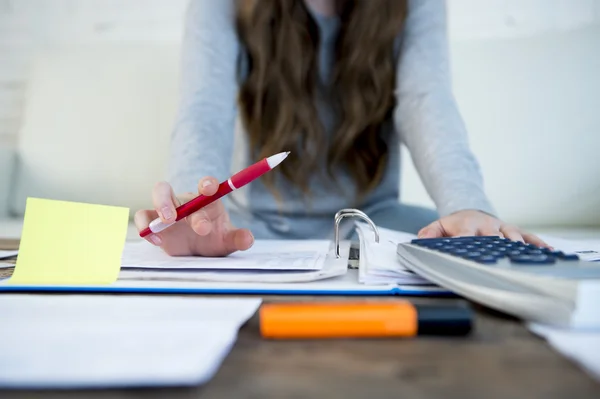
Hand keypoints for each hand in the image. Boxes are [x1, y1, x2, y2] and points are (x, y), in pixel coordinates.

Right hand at [134, 177, 253, 255]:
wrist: (198, 251)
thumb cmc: (214, 239)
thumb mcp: (227, 241)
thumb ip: (237, 239)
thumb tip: (248, 238)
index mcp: (207, 200)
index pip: (207, 185)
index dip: (207, 184)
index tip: (209, 188)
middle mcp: (187, 200)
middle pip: (182, 190)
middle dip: (181, 204)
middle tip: (184, 220)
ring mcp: (169, 208)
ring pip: (159, 193)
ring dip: (161, 204)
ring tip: (167, 222)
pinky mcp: (154, 221)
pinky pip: (144, 216)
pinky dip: (146, 226)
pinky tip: (157, 239)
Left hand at [417, 210, 548, 246]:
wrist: (470, 212)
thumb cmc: (454, 226)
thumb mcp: (438, 227)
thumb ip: (428, 234)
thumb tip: (421, 241)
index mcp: (466, 226)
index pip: (467, 237)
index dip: (469, 245)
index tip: (472, 257)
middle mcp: (487, 226)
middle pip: (493, 237)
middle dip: (498, 247)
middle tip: (503, 260)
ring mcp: (502, 228)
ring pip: (512, 236)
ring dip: (518, 246)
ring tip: (525, 257)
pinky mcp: (513, 230)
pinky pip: (528, 235)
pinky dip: (537, 243)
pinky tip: (548, 250)